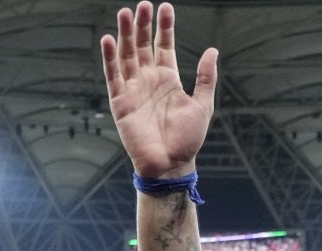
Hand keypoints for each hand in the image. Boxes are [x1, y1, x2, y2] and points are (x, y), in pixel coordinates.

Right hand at [102, 2, 216, 179]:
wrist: (171, 164)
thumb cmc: (188, 139)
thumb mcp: (202, 105)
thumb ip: (205, 78)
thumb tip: (212, 51)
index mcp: (168, 79)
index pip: (163, 46)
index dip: (163, 27)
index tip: (165, 7)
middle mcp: (149, 80)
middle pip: (142, 45)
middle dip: (142, 25)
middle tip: (142, 4)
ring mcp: (133, 89)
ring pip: (126, 55)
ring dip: (125, 34)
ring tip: (126, 13)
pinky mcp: (120, 101)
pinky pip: (113, 75)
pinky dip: (110, 57)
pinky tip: (109, 39)